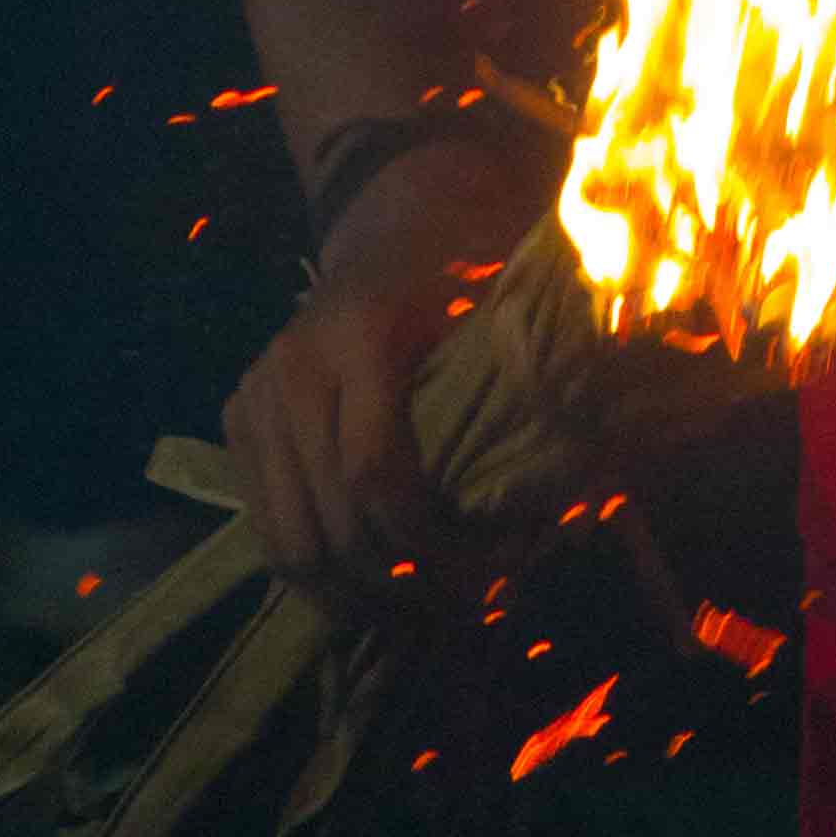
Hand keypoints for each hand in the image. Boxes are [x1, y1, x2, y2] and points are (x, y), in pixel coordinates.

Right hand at [221, 135, 547, 614]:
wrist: (393, 214)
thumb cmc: (468, 257)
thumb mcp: (508, 294)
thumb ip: (539, 367)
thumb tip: (597, 465)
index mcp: (361, 336)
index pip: (379, 475)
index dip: (431, 543)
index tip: (489, 573)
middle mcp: (292, 367)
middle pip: (329, 524)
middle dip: (396, 588)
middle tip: (457, 616)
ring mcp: (255, 394)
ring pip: (285, 541)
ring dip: (351, 598)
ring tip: (414, 622)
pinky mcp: (239, 417)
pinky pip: (267, 521)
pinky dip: (316, 568)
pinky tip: (371, 588)